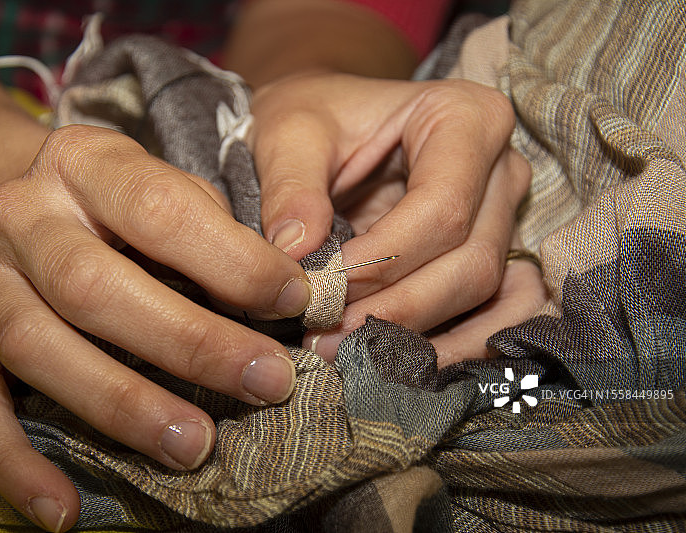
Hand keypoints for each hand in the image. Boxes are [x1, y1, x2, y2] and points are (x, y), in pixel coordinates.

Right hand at [0, 125, 310, 530]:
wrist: (27, 202)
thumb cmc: (125, 206)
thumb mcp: (172, 191)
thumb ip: (222, 237)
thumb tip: (291, 299)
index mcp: (86, 162)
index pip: (159, 207)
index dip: (231, 259)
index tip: (294, 301)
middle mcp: (22, 214)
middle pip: (92, 286)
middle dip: (187, 341)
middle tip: (265, 383)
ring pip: (36, 346)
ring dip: (119, 405)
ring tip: (194, 447)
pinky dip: (14, 462)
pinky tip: (62, 510)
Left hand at [249, 74, 534, 360]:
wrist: (328, 127)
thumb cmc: (313, 118)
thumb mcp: (289, 132)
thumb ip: (290, 186)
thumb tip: (296, 254)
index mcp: (466, 117)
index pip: (442, 210)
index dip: (382, 263)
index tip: (320, 290)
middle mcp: (502, 169)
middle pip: (469, 262)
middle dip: (396, 310)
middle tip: (324, 337)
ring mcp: (504, 216)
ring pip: (484, 296)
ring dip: (419, 337)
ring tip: (348, 355)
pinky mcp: (493, 255)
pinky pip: (498, 315)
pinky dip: (455, 348)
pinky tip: (397, 366)